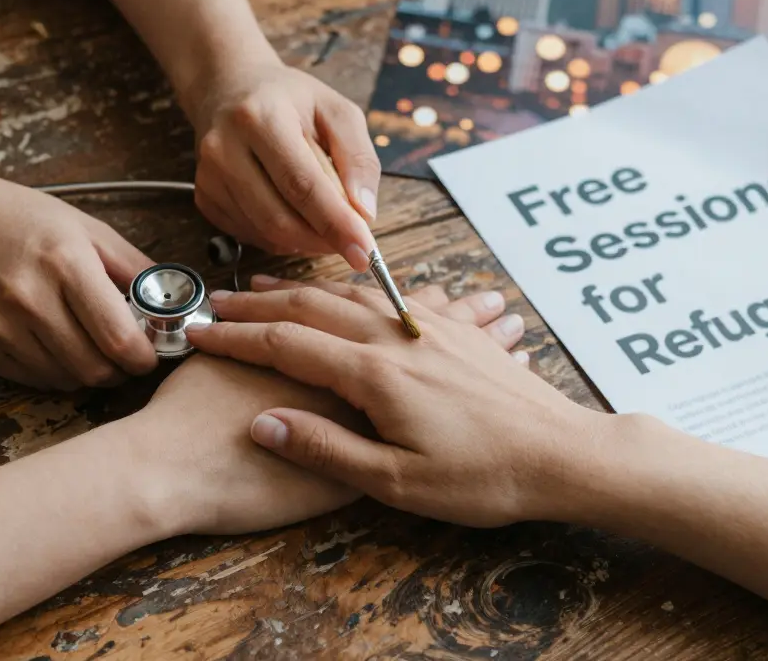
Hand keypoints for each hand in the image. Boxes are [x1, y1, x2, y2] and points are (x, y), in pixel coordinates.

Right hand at [0, 173, 157, 389]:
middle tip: (126, 356)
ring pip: (66, 380)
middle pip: (94, 368)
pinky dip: (56, 373)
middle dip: (121, 370)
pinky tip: (59, 347)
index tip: (151, 354)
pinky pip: (34, 380)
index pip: (118, 338)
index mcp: (65, 265)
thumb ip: (134, 267)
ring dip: (89, 373)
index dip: (144, 357)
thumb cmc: (22, 218)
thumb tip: (172, 302)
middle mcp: (30, 299)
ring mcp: (0, 327)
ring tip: (92, 348)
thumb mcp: (88, 229)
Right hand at [184, 62, 379, 269]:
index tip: (364, 250)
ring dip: (305, 241)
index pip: (302, 184)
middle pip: (279, 218)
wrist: (229, 89)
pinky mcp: (204, 197)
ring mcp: (209, 177)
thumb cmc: (289, 99)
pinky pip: (251, 235)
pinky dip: (282, 238)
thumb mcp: (336, 110)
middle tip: (352, 245)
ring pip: (265, 233)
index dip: (335, 223)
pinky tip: (295, 216)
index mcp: (261, 117)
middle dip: (322, 240)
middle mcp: (225, 148)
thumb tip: (364, 211)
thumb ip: (358, 157)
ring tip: (327, 225)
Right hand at [185, 281, 632, 527]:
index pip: (287, 344)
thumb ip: (326, 449)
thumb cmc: (483, 478)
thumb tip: (264, 422)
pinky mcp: (455, 333)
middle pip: (315, 307)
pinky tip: (357, 289)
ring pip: (354, 294)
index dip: (238, 337)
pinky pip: (397, 297)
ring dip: (307, 289)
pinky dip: (362, 289)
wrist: (565, 456)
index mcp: (375, 373)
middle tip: (223, 300)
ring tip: (273, 286)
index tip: (201, 332)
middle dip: (263, 303)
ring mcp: (429, 330)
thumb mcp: (397, 481)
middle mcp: (398, 338)